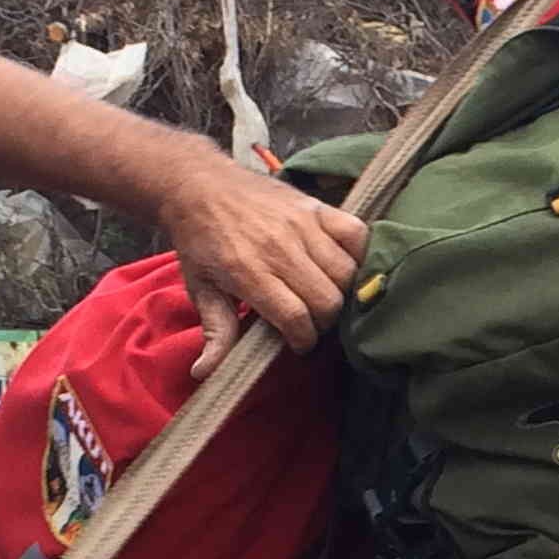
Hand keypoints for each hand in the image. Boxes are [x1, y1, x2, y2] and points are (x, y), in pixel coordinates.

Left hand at [159, 149, 370, 375]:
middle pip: (327, 299)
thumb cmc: (199, 242)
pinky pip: (356, 234)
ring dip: (341, 292)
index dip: (303, 339)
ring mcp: (301, 224)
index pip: (295, 316)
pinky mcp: (316, 207)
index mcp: (247, 271)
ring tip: (324, 296)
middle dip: (323, 321)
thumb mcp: (199, 288)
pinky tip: (343, 266)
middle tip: (310, 321)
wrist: (199, 185)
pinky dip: (359, 254)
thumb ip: (215, 331)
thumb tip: (206, 372)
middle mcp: (279, 247)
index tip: (298, 343)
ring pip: (346, 272)